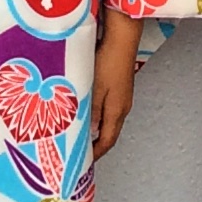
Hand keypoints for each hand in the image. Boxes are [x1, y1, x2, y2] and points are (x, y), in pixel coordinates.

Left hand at [93, 5, 143, 157]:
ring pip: (108, 120)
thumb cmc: (108, 62)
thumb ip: (93, 112)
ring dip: (95, 129)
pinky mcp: (119, 87)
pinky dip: (97, 115)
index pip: (108, 141)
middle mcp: (122, 107)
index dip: (97, 153)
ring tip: (79, 133)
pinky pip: (107, 108)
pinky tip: (86, 111)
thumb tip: (91, 133)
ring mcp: (122, 97)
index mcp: (117, 111)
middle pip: (109, 133)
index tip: (83, 162)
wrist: (122, 38)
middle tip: (78, 151)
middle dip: (95, 145)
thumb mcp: (96, 90)